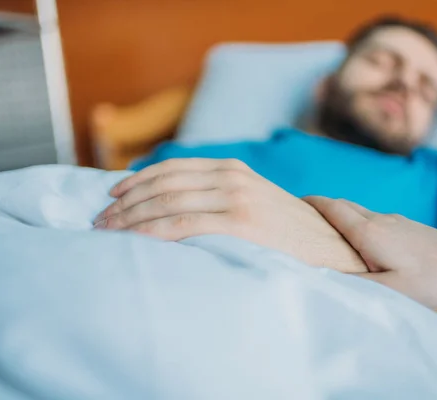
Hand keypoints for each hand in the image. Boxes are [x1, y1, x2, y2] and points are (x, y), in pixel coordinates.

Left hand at [94, 158, 366, 273]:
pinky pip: (182, 224)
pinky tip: (134, 240)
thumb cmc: (291, 234)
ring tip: (107, 232)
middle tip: (100, 220)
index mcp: (233, 170)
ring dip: (131, 218)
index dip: (137, 181)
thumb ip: (221, 198)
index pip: (172, 169)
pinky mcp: (240, 222)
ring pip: (166, 203)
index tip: (112, 196)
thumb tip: (181, 209)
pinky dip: (152, 231)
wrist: (336, 248)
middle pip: (163, 185)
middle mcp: (231, 177)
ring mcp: (235, 198)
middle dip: (126, 203)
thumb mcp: (256, 202)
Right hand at [305, 196, 436, 307]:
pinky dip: (355, 221)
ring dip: (338, 214)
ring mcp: (393, 219)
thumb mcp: (391, 290)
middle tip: (302, 217)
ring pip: (357, 210)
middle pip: (341, 204)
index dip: (310, 203)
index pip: (332, 208)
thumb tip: (323, 275)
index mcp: (368, 232)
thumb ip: (355, 283)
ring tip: (325, 230)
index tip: (293, 203)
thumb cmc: (430, 280)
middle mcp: (378, 220)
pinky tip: (359, 241)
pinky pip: (371, 217)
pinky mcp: (404, 225)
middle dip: (319, 207)